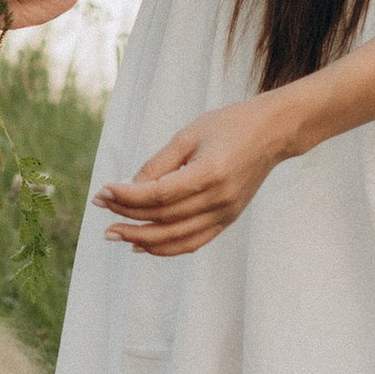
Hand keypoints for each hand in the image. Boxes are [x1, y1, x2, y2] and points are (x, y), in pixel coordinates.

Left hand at [95, 96, 293, 256]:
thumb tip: (128, 189)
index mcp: (210, 173)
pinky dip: (165, 248)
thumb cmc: (229, 125)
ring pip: (176, 238)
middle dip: (127, 215)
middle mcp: (219, 199)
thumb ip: (158, 164)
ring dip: (141, 238)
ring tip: (113, 233)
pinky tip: (141, 245)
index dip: (127, 197)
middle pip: (163, 217)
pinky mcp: (228, 220)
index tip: (103, 192)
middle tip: (101, 209)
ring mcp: (226, 213)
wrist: (273, 133)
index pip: (159, 195)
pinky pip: (192, 242)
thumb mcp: (189, 135)